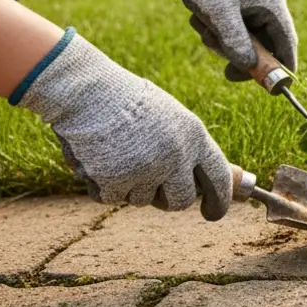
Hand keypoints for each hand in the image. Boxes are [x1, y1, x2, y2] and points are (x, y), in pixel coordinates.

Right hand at [15, 28, 233, 218]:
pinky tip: (97, 158)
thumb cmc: (126, 101)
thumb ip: (185, 147)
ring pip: (143, 200)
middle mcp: (177, 157)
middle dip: (167, 200)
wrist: (88, 92)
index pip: (219, 178)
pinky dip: (102, 185)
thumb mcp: (169, 118)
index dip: (219, 200)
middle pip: (181, 200)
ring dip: (130, 186)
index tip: (212, 213)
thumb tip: (199, 180)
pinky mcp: (117, 183)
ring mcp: (148, 172)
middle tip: (152, 188)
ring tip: (117, 154)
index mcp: (195, 137)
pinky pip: (112, 198)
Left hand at [141, 0, 297, 81]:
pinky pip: (233, 29)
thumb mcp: (219, 13)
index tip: (279, 89)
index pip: (286, 41)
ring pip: (245, 38)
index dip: (283, 65)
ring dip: (222, 41)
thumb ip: (236, 41)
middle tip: (225, 72)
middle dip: (241, 55)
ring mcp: (252, 3)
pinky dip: (216, 30)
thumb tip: (248, 66)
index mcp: (271, 2)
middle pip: (264, 44)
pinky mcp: (237, 3)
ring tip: (200, 24)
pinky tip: (199, 18)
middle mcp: (267, 3)